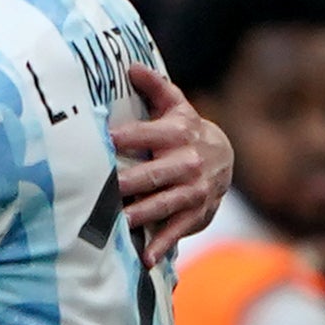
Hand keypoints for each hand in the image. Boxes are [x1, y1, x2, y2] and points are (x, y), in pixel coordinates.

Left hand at [110, 65, 229, 256]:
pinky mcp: (197, 212)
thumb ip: (154, 87)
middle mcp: (187, 162)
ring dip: (142, 214)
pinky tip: (145, 258)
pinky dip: (163, 244)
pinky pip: (178, 229)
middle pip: (154, 173)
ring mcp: (194, 189)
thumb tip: (131, 66)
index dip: (127, 137)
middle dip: (129, 182)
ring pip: (165, 203)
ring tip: (117, 223)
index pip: (148, 134)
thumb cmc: (185, 129)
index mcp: (177, 133)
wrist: (225, 157)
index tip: (104, 141)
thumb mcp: (175, 106)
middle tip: (100, 191)